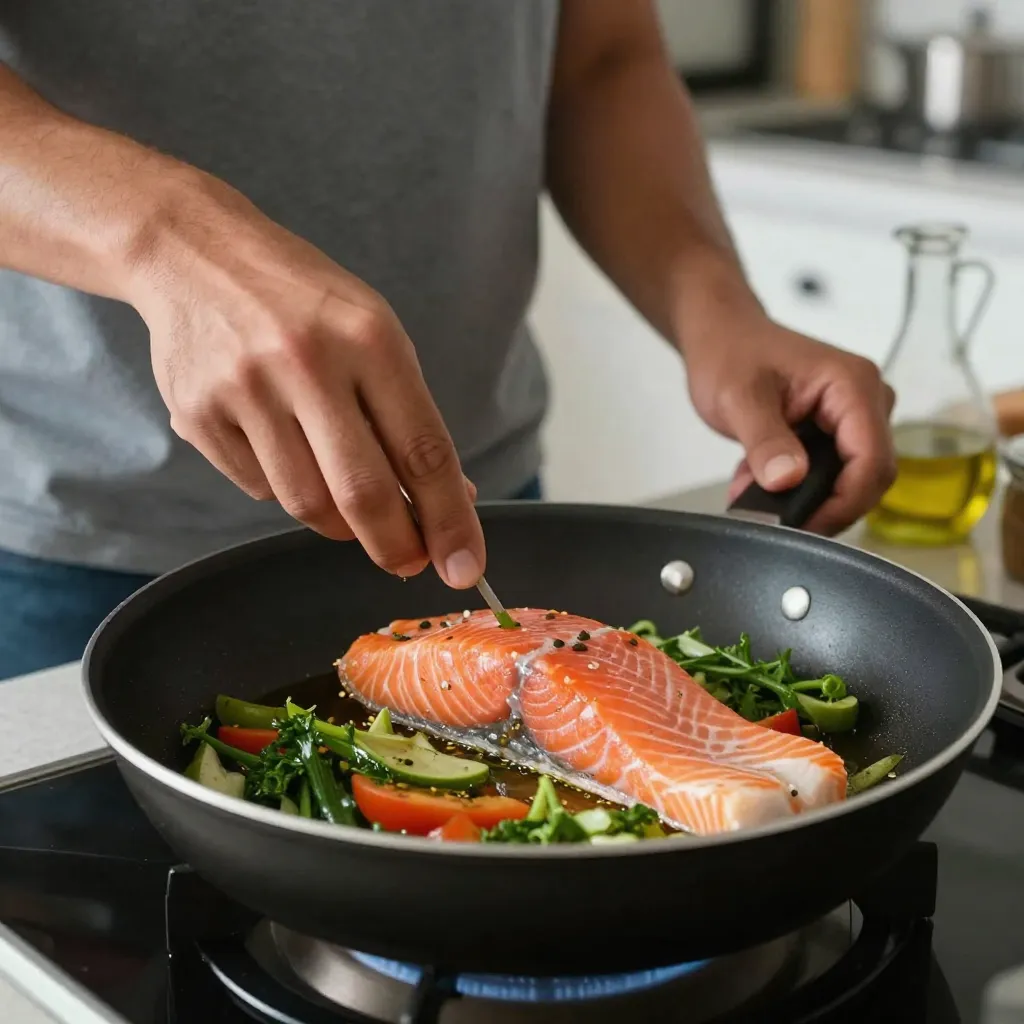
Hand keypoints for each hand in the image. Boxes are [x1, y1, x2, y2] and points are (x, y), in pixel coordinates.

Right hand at [127, 173, 484, 587]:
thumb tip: (449, 500)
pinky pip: (259, 488)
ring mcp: (245, 389)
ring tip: (348, 500)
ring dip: (340, 522)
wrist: (194, 251)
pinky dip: (286, 488)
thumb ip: (409, 417)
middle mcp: (306, 362)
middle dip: (396, 546)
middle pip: (362, 493)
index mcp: (369, 337)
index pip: (423, 451)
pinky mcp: (197, 413)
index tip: (465, 567)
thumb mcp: (374, 334)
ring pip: (306, 504)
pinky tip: (284, 447)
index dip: (449, 521)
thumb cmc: (304, 302)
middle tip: (410, 563)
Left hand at [684, 313, 896, 535]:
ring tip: (752, 493)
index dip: (844, 503)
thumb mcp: (739, 398)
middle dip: (821, 505)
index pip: (872, 461)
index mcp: (853, 386)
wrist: (720, 336)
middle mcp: (865, 401)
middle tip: (772, 518)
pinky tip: (755, 483)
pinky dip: (793, 488)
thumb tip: (786, 480)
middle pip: (867, 477)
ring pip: (846, 481)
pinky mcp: (834, 433)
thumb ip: (764, 440)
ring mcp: (852, 418)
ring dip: (802, 498)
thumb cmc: (730, 352)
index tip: (804, 527)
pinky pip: (827, 475)